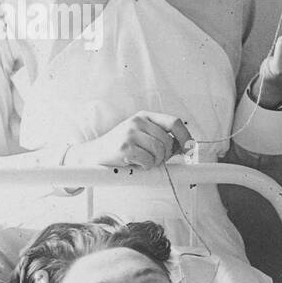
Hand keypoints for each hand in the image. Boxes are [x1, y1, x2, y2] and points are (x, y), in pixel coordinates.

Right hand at [68, 111, 191, 169]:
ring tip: (143, 161)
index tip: (188, 149)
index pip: (175, 122)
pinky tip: (135, 163)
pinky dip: (146, 166)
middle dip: (167, 155)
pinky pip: (148, 161)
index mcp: (145, 116)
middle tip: (155, 160)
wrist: (93, 155)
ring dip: (155, 162)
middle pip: (168, 140)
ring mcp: (130, 133)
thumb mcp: (142, 136)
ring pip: (160, 151)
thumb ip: (162, 139)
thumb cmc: (120, 147)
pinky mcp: (125, 147)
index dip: (185, 137)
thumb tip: (185, 147)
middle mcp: (138, 121)